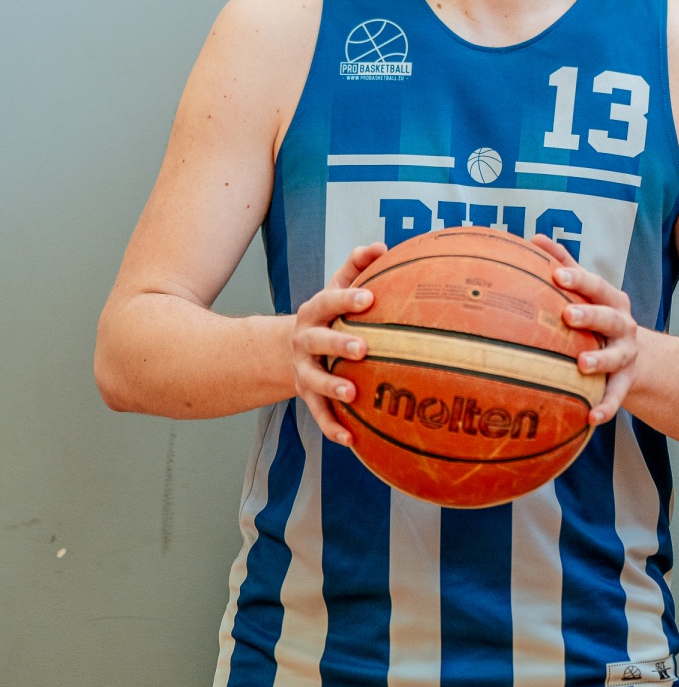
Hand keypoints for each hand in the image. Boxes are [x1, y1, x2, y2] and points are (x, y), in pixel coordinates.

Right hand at [291, 242, 386, 444]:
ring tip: (353, 394)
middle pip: (318, 341)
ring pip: (314, 381)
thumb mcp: (336, 288)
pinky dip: (333, 427)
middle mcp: (305, 341)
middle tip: (363, 348)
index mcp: (315, 312)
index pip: (329, 301)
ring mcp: (304, 370)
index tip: (369, 298)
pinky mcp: (307, 396)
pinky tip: (352, 440)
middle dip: (338, 344)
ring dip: (332, 388)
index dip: (347, 299)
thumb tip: (383, 246)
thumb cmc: (328, 315)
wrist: (287, 349)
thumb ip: (357, 267)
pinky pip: (319, 414)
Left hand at [531, 233, 640, 425]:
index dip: (579, 279)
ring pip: (616, 356)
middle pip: (609, 317)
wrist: (637, 357)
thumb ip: (563, 263)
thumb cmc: (599, 317)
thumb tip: (532, 237)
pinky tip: (591, 418)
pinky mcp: (626, 382)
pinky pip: (616, 396)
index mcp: (611, 300)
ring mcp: (627, 354)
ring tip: (581, 365)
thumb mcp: (588, 292)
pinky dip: (605, 406)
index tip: (558, 275)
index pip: (597, 286)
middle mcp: (623, 325)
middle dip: (590, 315)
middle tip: (568, 315)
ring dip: (600, 360)